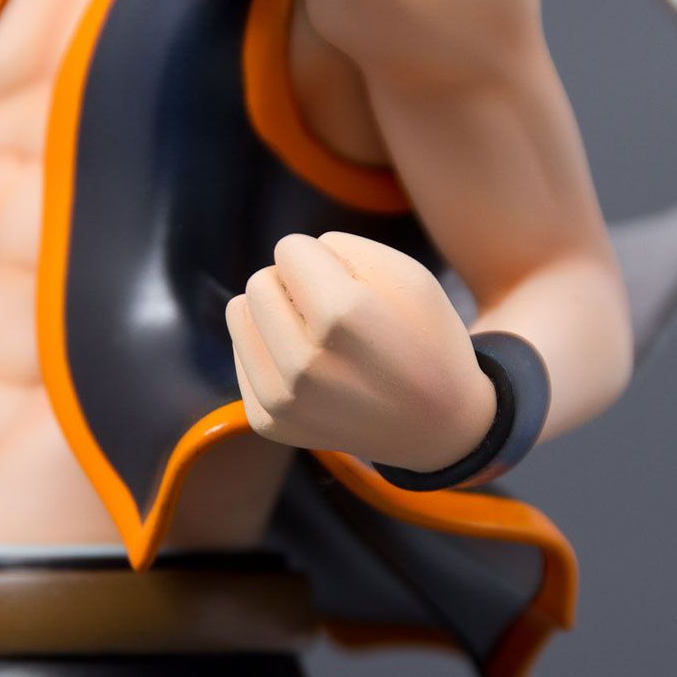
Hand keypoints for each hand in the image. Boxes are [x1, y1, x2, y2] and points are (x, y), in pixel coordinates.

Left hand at [226, 232, 495, 472]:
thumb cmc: (425, 340)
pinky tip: (309, 370)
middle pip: (259, 281)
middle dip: (292, 285)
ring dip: (273, 315)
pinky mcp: (268, 422)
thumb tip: (284, 261)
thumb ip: (341, 248)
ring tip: (315, 336)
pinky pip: (242, 355)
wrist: (437, 427)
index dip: (322, 260)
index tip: (351, 286)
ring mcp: (282, 400)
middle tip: (331, 312)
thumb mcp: (408, 275)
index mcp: (341, 317)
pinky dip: (270, 352)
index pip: (288, 249)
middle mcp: (303, 364)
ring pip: (239, 314)